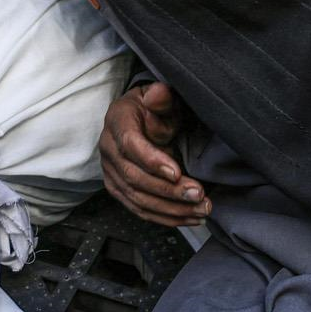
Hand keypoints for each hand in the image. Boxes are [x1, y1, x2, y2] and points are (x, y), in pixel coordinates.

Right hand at [97, 83, 208, 226]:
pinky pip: (140, 209)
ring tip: (202, 210)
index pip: (130, 145)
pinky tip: (190, 218)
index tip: (177, 172)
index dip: (152, 161)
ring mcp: (111, 173)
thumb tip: (159, 94)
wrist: (139, 119)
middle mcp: (108, 149)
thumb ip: (162, 97)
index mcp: (117, 122)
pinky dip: (166, 218)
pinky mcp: (119, 190)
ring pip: (138, 199)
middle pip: (134, 177)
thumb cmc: (153, 108)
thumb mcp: (160, 96)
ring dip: (171, 209)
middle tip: (199, 194)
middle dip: (168, 190)